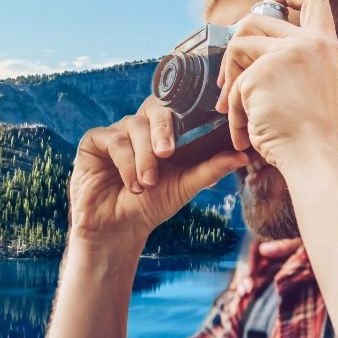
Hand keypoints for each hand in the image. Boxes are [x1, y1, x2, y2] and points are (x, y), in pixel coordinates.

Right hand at [67, 94, 249, 247]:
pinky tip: (132, 184)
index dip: (188, 109)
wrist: (118, 229)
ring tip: (147, 183)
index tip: (202, 122)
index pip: (176, 108)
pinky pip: (112, 140)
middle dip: (163, 129)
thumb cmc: (151, 206)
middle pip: (154, 108)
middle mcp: (140, 127)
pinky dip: (125, 162)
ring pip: (134, 127)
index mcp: (163, 132)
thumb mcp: (185, 186)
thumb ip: (211, 168)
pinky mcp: (94, 141)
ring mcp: (117, 132)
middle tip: (168, 153)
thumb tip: (242, 156)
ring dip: (143, 157)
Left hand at [214, 0, 337, 171]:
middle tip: (229, 78)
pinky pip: (233, 85)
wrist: (313, 155)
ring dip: (231, 80)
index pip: (313, 0)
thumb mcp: (310, 83)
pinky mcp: (261, 73)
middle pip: (256, 19)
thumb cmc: (309, 131)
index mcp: (324, 45)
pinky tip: (244, 131)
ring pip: (237, 47)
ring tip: (235, 109)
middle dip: (235, 47)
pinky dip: (234, 111)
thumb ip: (288, 60)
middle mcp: (307, 43)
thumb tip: (244, 45)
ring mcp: (284, 54)